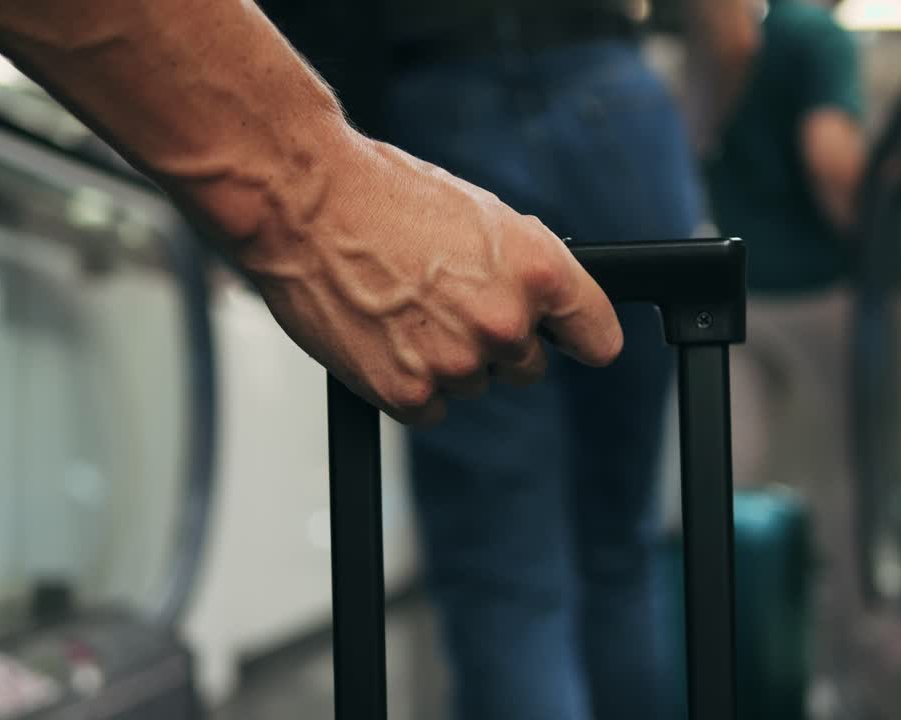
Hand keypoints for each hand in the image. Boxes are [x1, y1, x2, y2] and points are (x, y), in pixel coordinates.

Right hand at [228, 137, 623, 424]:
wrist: (304, 204)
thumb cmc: (385, 197)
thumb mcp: (483, 217)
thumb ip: (523, 270)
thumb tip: (545, 306)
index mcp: (539, 273)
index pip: (597, 337)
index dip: (580, 339)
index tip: (572, 342)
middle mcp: (506, 323)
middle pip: (527, 368)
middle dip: (495, 344)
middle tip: (445, 302)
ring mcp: (457, 363)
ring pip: (472, 386)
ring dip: (445, 361)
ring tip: (402, 307)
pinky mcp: (407, 393)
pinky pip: (428, 410)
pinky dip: (408, 386)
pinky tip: (383, 338)